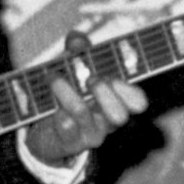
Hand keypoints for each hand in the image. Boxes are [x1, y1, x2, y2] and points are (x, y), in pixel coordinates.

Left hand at [20, 33, 148, 168]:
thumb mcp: (74, 71)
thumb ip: (78, 53)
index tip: (110, 76)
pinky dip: (54, 108)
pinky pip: (63, 124)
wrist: (45, 132)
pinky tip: (48, 102)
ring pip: (82, 112)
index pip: (138, 102)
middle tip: (90, 79)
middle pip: (119, 115)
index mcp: (116, 103)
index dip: (128, 89)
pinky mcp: (69, 143)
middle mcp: (107, 122)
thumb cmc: (68, 96)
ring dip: (65, 89)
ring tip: (53, 78)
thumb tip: (77, 39)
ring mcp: (89, 134)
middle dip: (103, 92)